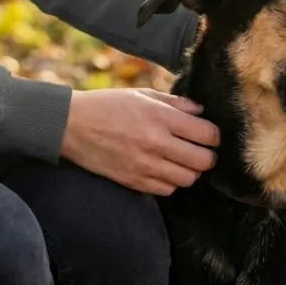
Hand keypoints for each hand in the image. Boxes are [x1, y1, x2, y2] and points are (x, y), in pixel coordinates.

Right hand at [59, 88, 219, 195]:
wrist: (72, 125)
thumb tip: (201, 113)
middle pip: (203, 161)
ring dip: (190, 170)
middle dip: (207, 155)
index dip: (213, 135)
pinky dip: (171, 181)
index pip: (207, 134)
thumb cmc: (107, 105)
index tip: (208, 134)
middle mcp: (156, 142)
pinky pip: (168, 189)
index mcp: (160, 116)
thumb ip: (174, 103)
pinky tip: (163, 169)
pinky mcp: (135, 181)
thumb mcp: (140, 95)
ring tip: (181, 159)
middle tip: (199, 149)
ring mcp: (145, 165)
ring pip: (188, 179)